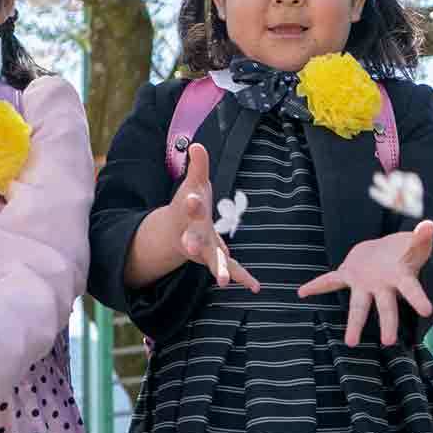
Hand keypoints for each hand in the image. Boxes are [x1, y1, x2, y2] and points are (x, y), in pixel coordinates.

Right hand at [176, 142, 261, 293]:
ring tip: (223, 281)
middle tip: (190, 247)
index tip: (192, 199)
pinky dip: (242, 277)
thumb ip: (197, 166)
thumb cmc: (188, 203)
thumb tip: (196, 144)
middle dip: (191, 243)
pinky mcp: (215, 258)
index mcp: (188, 213)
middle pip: (192, 239)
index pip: (188, 205)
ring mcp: (203, 249)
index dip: (191, 202)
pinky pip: (230, 268)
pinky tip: (255, 287)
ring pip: (210, 260)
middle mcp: (192, 234)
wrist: (177, 231)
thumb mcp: (193, 183)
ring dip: (217, 269)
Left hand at [297, 220, 432, 346]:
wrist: (386, 251)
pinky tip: (302, 292)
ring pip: (360, 306)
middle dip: (388, 323)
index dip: (418, 299)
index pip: (412, 289)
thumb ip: (421, 236)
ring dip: (355, 323)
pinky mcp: (348, 275)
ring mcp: (364, 284)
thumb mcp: (414, 243)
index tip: (428, 312)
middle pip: (387, 307)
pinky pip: (331, 281)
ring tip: (351, 343)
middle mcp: (383, 287)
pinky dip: (317, 285)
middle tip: (388, 342)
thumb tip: (429, 225)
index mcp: (401, 278)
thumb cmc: (405, 251)